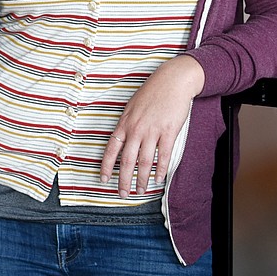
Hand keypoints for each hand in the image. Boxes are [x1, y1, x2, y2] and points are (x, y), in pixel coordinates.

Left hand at [100, 54, 204, 195]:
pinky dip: (160, 169)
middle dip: (124, 180)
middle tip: (122, 194)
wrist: (172, 81)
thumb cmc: (151, 93)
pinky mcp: (169, 132)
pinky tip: (158, 179)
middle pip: (127, 161)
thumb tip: (122, 140)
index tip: (104, 179)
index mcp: (124, 123)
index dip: (107, 166)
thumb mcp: (132, 107)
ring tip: (141, 190)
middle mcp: (136, 129)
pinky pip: (163, 155)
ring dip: (142, 179)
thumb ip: (127, 124)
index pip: (112, 149)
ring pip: (144, 162)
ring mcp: (152, 131)